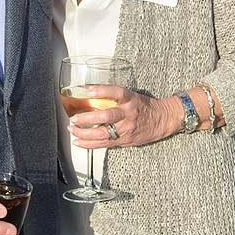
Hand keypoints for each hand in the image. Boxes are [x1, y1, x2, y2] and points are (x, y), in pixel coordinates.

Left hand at [67, 87, 181, 148]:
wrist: (162, 120)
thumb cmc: (145, 107)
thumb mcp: (132, 96)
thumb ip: (115, 98)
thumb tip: (91, 93)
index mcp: (131, 100)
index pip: (117, 93)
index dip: (103, 91)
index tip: (89, 90)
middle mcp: (128, 113)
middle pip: (106, 116)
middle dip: (87, 118)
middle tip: (74, 117)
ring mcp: (126, 128)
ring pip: (102, 133)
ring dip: (84, 133)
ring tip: (72, 129)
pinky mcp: (124, 140)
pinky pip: (104, 143)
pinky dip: (89, 144)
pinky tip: (78, 142)